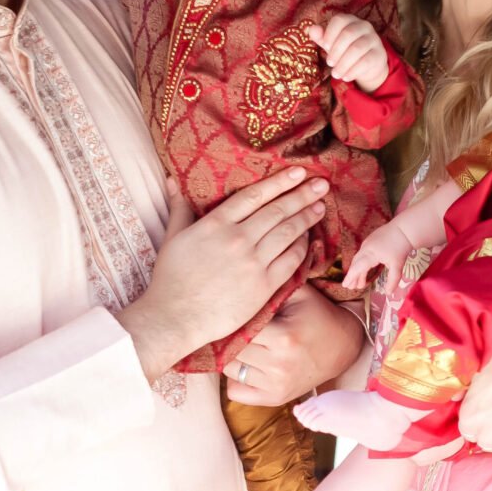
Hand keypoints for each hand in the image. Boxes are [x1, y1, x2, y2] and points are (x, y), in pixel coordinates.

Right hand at [117, 167, 328, 383]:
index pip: (254, 195)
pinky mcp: (263, 286)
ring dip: (306, 218)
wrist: (176, 318)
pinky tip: (308, 238)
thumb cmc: (170, 280)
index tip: (298, 172)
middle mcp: (238, 239)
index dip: (279, 182)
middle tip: (321, 184)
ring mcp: (252, 263)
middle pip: (277, 211)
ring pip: (287, 233)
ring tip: (320, 207)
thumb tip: (171, 179)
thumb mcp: (172, 238)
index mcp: (215, 224)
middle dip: (302, 195)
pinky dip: (301, 247)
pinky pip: (289, 261)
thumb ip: (179, 208)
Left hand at [223, 283, 365, 406]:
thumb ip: (269, 287)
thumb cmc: (316, 314)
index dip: (234, 321)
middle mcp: (279, 365)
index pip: (238, 330)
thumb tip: (236, 288)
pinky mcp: (275, 398)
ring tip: (247, 346)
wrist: (342, 345)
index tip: (238, 315)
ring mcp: (277, 385)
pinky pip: (235, 392)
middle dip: (230, 338)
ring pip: (229, 370)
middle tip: (239, 330)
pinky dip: (236, 379)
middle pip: (231, 350)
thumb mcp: (298, 293)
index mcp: (283, 337)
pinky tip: (249, 366)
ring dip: (232, 357)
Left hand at [314, 13, 389, 93]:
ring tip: (335, 74)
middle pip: (348, 34)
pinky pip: (365, 61)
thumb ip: (322, 37)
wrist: (369, 65)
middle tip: (329, 63)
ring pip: (357, 49)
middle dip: (336, 51)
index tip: (325, 46)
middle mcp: (364, 26)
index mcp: (351, 20)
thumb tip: (311, 29)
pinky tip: (345, 77)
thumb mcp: (332, 44)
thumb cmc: (346, 51)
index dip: (330, 33)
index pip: (339, 20)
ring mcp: (374, 39)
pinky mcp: (379, 54)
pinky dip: (353, 71)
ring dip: (343, 64)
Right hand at [343, 220, 412, 291]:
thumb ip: (393, 280)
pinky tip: (364, 271)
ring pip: (359, 259)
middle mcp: (366, 248)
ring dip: (357, 271)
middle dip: (352, 276)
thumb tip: (389, 293)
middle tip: (350, 288)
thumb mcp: (398, 265)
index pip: (358, 267)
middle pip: (356, 264)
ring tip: (359, 284)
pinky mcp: (370, 241)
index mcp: (371, 254)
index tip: (345, 286)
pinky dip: (361, 264)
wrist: (404, 228)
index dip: (351, 277)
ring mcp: (367, 243)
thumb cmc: (400, 247)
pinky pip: (362, 255)